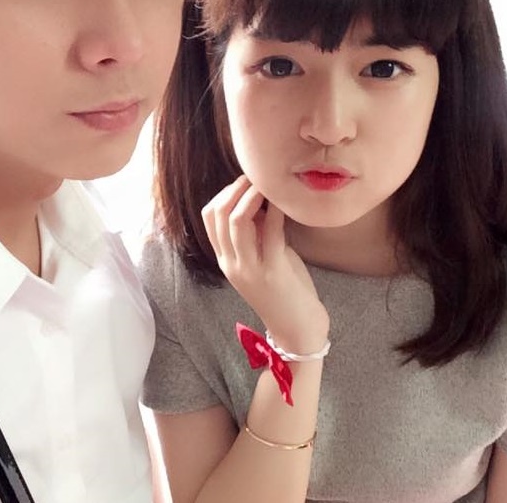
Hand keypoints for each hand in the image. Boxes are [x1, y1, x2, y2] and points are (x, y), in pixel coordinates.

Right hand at [201, 175, 329, 355]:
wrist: (298, 329)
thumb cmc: (284, 290)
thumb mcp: (263, 257)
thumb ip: (256, 232)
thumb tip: (259, 200)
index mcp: (225, 260)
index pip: (208, 218)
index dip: (223, 194)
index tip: (243, 182)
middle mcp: (230, 263)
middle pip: (218, 214)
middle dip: (235, 189)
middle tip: (254, 178)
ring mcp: (248, 268)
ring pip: (237, 220)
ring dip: (252, 196)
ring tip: (267, 185)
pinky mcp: (272, 270)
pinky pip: (270, 231)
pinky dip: (276, 210)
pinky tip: (284, 202)